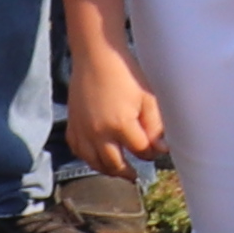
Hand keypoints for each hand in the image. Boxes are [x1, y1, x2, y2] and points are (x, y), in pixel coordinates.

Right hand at [64, 26, 165, 167]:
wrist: (96, 56)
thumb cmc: (126, 74)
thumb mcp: (148, 98)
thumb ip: (155, 126)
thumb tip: (161, 149)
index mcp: (121, 126)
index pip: (140, 151)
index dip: (150, 153)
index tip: (156, 151)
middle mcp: (98, 133)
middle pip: (114, 164)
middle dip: (127, 171)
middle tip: (134, 176)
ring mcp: (82, 130)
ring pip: (93, 162)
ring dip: (106, 169)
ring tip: (118, 170)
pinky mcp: (72, 124)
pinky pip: (77, 150)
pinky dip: (87, 157)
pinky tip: (96, 157)